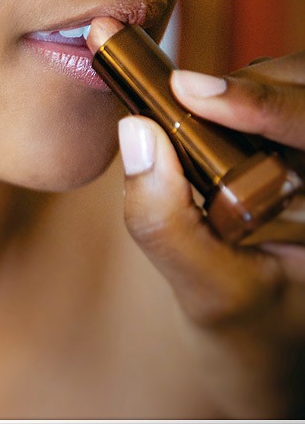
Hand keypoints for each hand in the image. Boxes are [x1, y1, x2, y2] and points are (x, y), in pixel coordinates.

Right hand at [116, 51, 304, 417]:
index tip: (190, 90)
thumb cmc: (249, 327)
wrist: (261, 338)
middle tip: (181, 97)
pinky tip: (204, 127)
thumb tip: (135, 135)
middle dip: (247, 90)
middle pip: (303, 91)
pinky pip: (273, 100)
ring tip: (190, 120)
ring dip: (238, 93)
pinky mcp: (294, 151)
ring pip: (289, 85)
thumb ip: (165, 222)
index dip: (260, 103)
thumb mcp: (207, 290)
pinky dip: (233, 102)